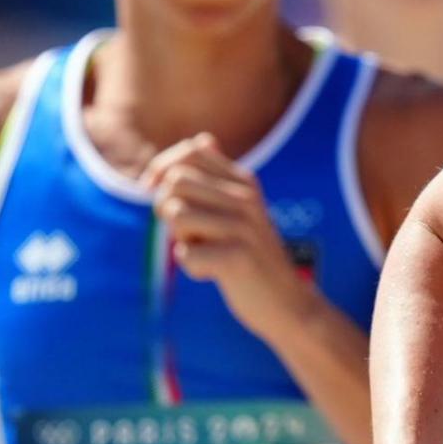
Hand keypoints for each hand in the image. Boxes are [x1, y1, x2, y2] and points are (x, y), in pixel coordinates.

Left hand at [141, 135, 311, 337]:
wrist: (288, 304)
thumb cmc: (252, 257)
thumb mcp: (241, 210)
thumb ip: (219, 177)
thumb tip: (202, 139)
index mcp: (244, 182)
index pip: (189, 153)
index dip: (161, 170)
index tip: (154, 193)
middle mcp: (245, 198)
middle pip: (175, 183)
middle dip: (166, 209)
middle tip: (185, 233)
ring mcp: (244, 227)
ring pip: (176, 215)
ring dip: (180, 239)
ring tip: (203, 251)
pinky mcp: (239, 258)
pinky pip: (186, 254)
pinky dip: (192, 268)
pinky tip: (212, 274)